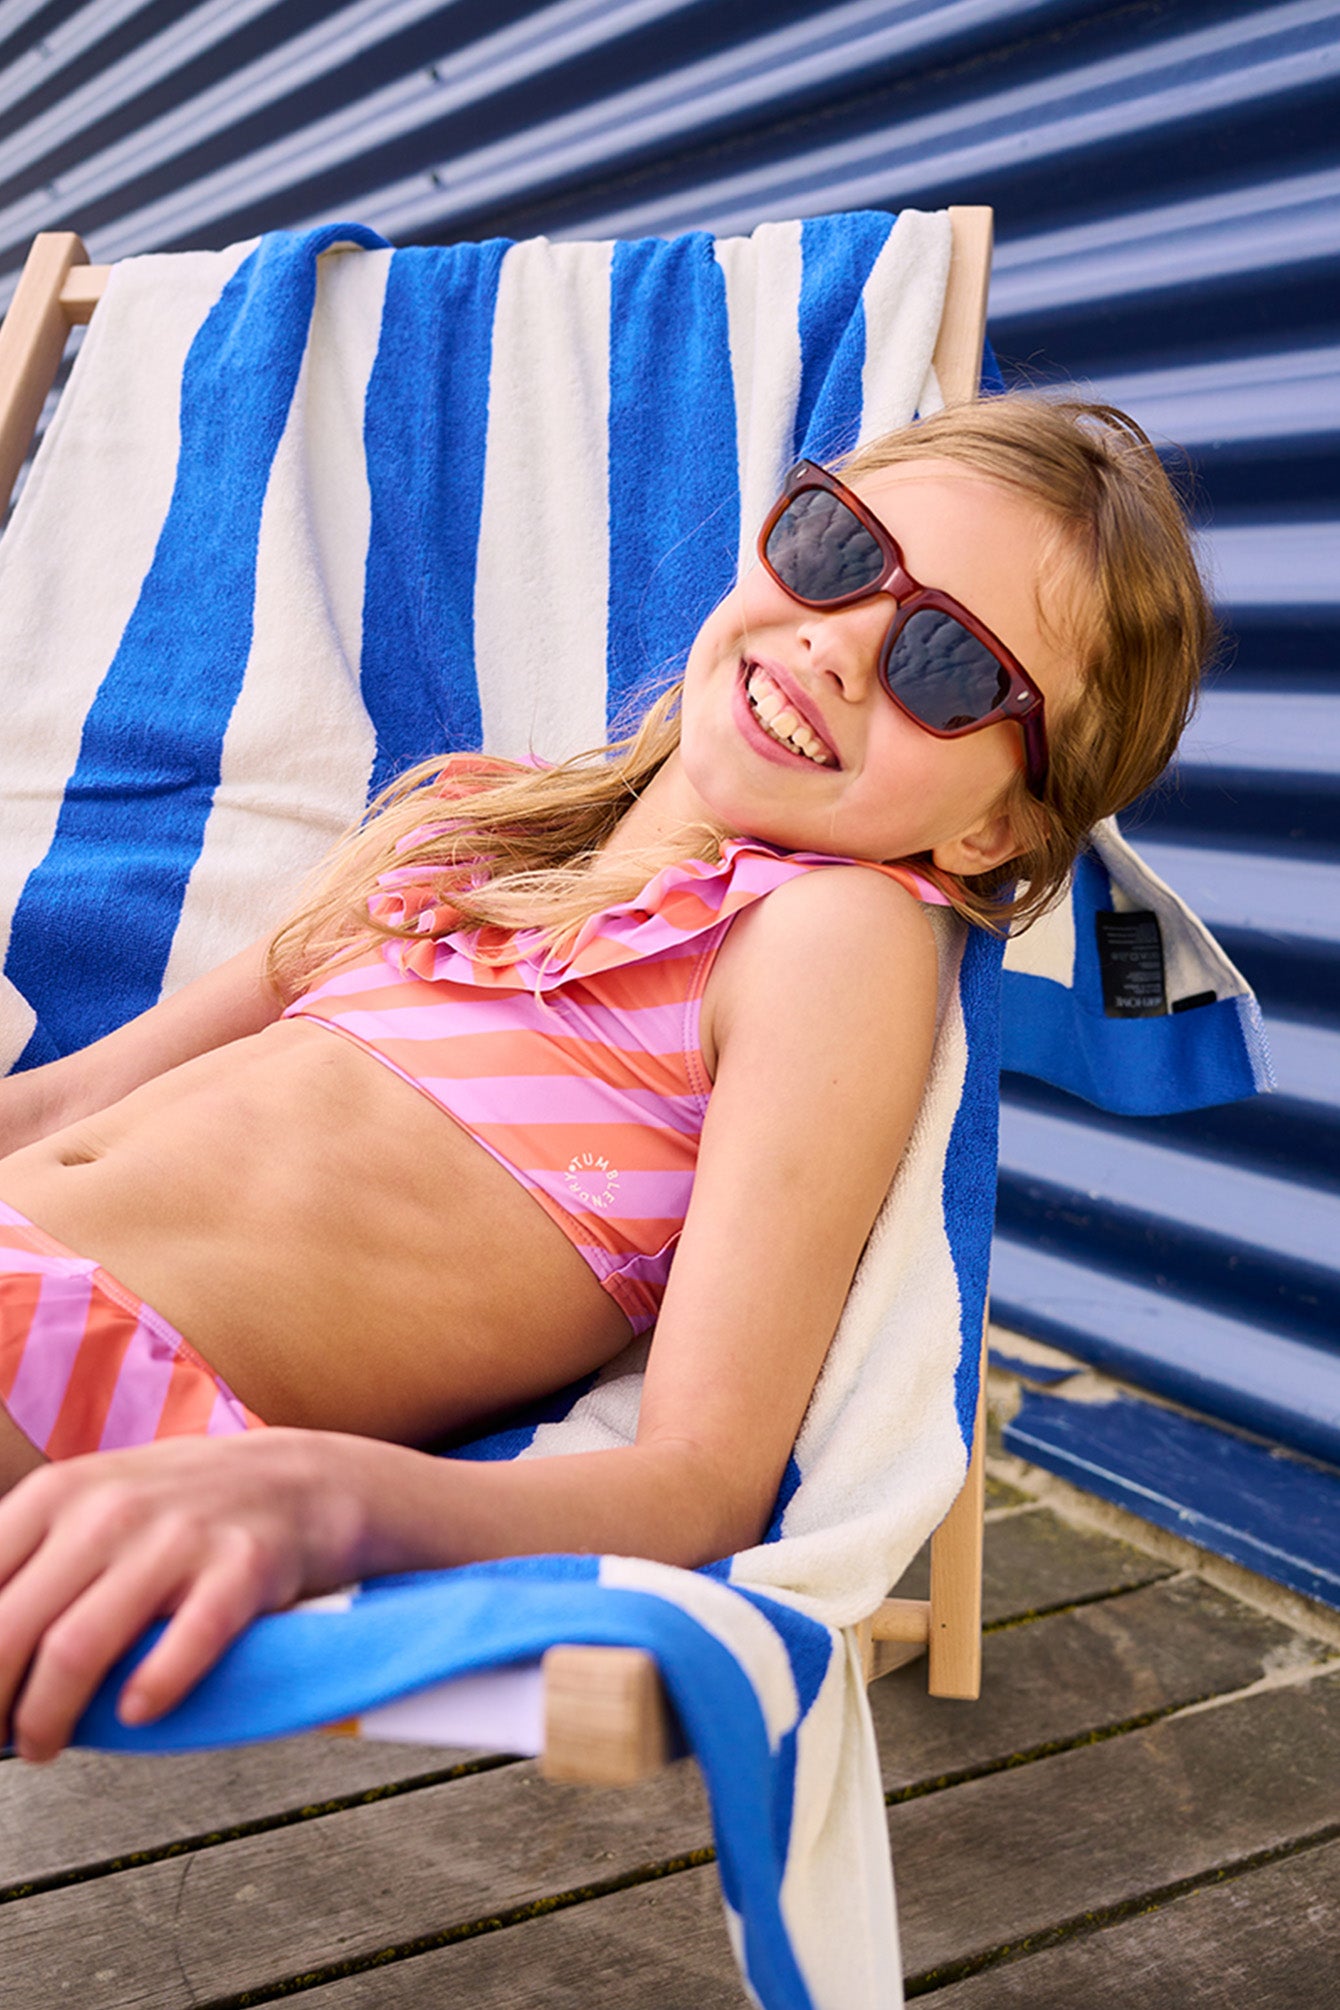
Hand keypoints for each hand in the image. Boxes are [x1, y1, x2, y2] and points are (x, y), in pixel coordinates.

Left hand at [0, 1430, 366, 1761]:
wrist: (304, 1478)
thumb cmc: (188, 1504)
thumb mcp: (93, 1500)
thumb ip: (30, 1560)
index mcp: (61, 1492)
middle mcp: (112, 1509)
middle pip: (10, 1629)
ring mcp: (179, 1537)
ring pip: (75, 1649)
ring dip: (45, 1718)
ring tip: (44, 1744)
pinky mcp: (242, 1568)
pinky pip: (182, 1645)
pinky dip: (150, 1692)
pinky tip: (136, 1711)